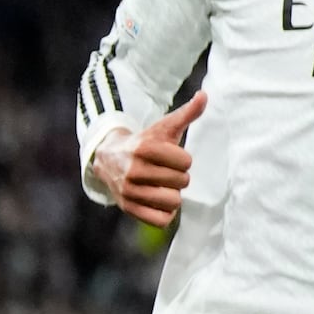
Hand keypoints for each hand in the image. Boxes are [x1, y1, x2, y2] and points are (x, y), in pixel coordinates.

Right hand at [92, 90, 205, 227]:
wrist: (109, 158)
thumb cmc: (145, 143)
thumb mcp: (164, 127)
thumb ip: (187, 113)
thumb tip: (205, 94)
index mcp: (144, 147)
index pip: (185, 162)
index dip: (183, 160)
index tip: (173, 157)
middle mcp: (134, 170)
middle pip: (181, 182)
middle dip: (179, 177)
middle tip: (166, 172)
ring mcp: (129, 191)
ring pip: (173, 202)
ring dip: (173, 195)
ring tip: (163, 186)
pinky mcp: (128, 208)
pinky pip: (161, 219)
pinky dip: (165, 212)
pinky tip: (159, 201)